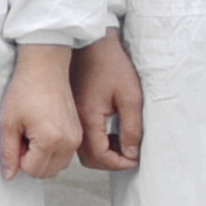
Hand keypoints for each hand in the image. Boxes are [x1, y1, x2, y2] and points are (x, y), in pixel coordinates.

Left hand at [0, 43, 86, 182]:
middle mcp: (69, 143)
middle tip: (23, 136)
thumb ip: (8, 152)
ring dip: (42, 158)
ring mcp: (76, 138)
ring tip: (32, 132)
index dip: (19, 159)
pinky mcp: (78, 133)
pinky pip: (64, 155)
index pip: (32, 171)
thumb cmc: (24, 91)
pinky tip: (42, 130)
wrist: (44, 69)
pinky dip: (52, 151)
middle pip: (47, 173)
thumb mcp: (8, 122)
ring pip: (57, 166)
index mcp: (51, 140)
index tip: (17, 138)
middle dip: (31, 161)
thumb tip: (9, 175)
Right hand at [75, 29, 144, 174]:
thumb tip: (131, 153)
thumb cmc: (111, 63)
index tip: (134, 159)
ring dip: (102, 153)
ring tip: (120, 143)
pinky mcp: (71, 110)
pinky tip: (108, 131)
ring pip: (83, 149)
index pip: (100, 156)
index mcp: (88, 117)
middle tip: (128, 155)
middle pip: (88, 158)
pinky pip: (81, 136)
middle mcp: (75, 120)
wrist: (92, 42)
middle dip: (110, 162)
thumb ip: (131, 129)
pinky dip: (95, 142)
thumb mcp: (130, 97)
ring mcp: (71, 115)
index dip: (119, 163)